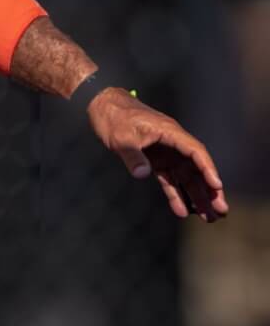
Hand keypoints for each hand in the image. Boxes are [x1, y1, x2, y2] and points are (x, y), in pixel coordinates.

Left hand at [88, 88, 228, 221]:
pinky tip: (183, 211)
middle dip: (209, 190)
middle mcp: (173, 144)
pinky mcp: (156, 161)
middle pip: (196, 168)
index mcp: (170, 132)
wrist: (104, 107)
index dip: (207, 169)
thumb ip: (133, 156)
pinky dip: (176, 195)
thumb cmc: (114, 118)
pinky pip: (170, 180)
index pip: (196, 152)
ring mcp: (166, 153)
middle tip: (221, 211)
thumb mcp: (121, 137)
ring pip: (186, 177)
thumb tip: (142, 174)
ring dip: (197, 197)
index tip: (217, 186)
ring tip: (209, 217)